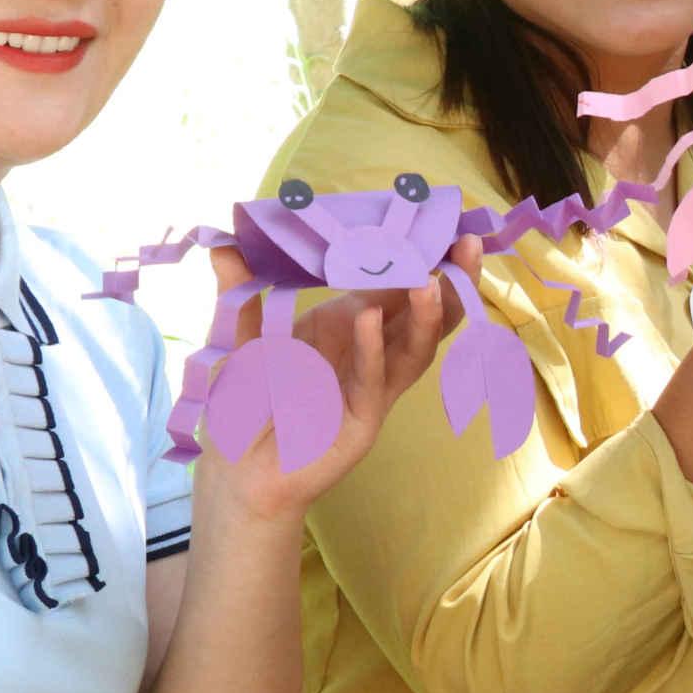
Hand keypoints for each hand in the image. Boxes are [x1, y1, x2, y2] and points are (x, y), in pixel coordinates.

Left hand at [199, 240, 466, 522]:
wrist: (238, 470)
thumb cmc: (248, 405)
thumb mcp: (242, 340)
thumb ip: (240, 293)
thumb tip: (223, 245)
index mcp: (349, 328)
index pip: (392, 287)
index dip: (414, 257)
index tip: (433, 222)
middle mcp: (370, 355)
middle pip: (422, 315)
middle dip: (451, 281)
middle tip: (469, 242)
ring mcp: (372, 390)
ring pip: (415, 350)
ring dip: (427, 316)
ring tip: (432, 280)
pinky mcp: (362, 423)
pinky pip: (373, 381)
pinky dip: (373, 349)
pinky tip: (370, 319)